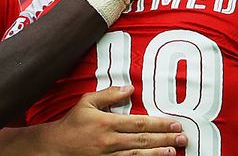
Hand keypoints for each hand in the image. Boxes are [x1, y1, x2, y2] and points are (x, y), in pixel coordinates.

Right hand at [41, 86, 186, 155]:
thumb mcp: (87, 102)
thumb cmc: (72, 123)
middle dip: (165, 139)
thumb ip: (109, 94)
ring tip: (174, 151)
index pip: (139, 123)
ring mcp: (108, 155)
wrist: (55, 147)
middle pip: (143, 140)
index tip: (175, 123)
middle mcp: (109, 141)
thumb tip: (130, 88)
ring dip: (158, 153)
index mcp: (106, 122)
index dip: (159, 124)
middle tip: (182, 137)